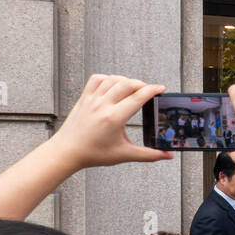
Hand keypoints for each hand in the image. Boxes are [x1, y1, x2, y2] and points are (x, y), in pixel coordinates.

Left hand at [52, 74, 172, 168]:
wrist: (66, 152)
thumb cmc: (92, 154)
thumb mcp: (124, 155)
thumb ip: (149, 154)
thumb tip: (167, 155)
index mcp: (114, 118)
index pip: (138, 97)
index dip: (152, 90)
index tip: (160, 89)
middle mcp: (102, 105)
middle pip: (127, 84)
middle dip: (142, 84)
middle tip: (149, 90)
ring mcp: (92, 100)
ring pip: (113, 79)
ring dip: (126, 80)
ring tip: (133, 88)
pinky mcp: (84, 98)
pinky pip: (96, 79)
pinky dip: (108, 78)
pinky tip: (113, 85)